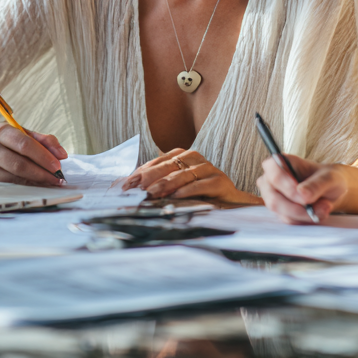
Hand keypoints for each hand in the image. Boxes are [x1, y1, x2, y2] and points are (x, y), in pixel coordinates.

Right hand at [0, 124, 67, 186]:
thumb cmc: (6, 143)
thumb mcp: (23, 135)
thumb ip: (44, 141)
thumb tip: (62, 154)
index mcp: (1, 131)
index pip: (24, 144)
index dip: (43, 156)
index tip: (58, 165)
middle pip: (19, 164)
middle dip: (42, 172)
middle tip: (57, 178)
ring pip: (14, 178)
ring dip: (36, 182)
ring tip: (50, 183)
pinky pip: (9, 186)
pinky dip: (26, 187)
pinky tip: (36, 187)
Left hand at [122, 148, 259, 204]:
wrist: (231, 202)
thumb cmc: (200, 194)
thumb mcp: (177, 187)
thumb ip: (158, 183)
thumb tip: (130, 187)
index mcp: (183, 156)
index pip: (157, 161)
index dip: (141, 172)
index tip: (126, 185)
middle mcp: (195, 159)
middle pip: (168, 166)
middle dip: (148, 179)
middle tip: (134, 190)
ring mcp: (208, 169)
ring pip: (182, 175)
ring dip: (164, 185)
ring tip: (150, 194)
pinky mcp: (220, 181)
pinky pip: (201, 184)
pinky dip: (187, 190)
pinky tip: (176, 196)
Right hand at [256, 154, 343, 223]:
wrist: (331, 191)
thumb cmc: (327, 178)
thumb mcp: (329, 178)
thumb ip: (317, 184)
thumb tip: (302, 194)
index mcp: (281, 162)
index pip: (273, 173)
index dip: (287, 186)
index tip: (304, 197)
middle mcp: (272, 179)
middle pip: (274, 199)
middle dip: (299, 208)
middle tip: (322, 207)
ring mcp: (273, 196)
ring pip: (282, 213)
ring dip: (306, 215)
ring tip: (324, 207)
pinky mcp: (279, 211)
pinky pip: (289, 220)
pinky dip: (305, 219)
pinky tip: (317, 212)